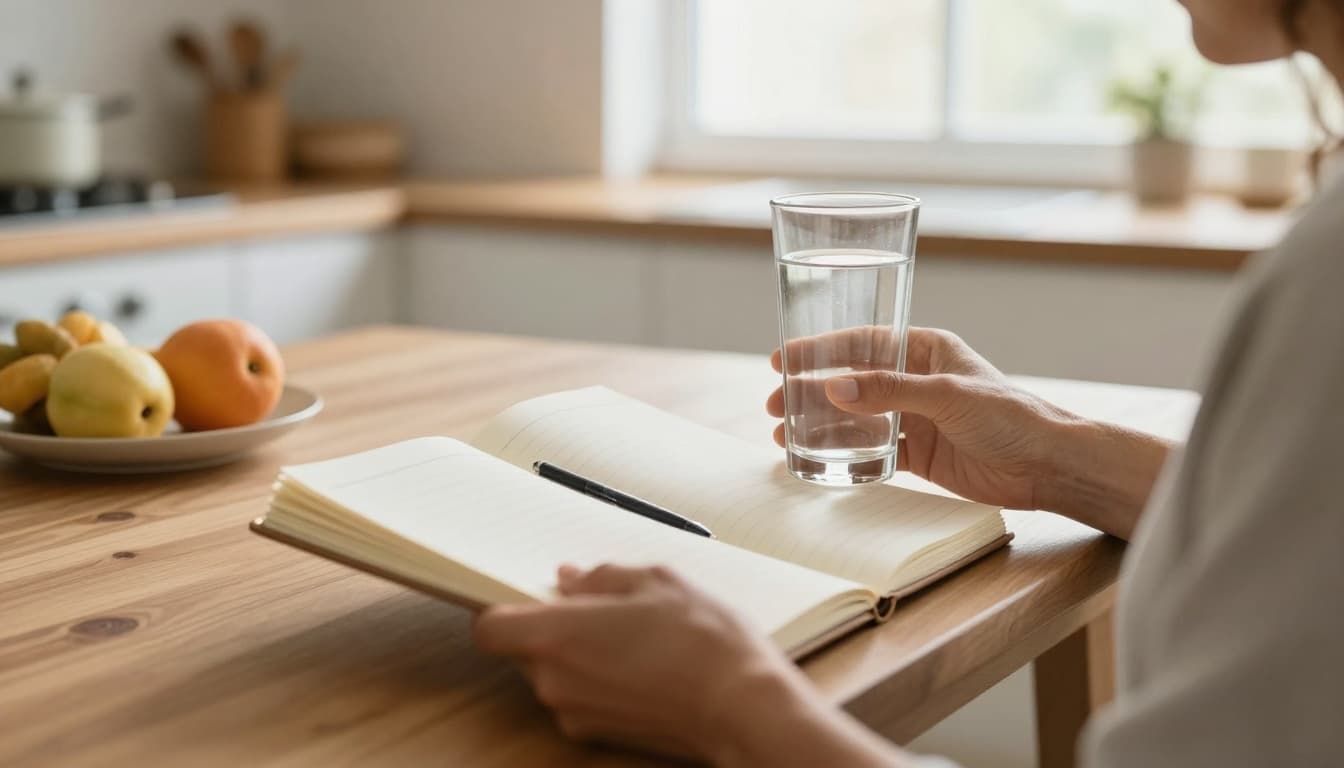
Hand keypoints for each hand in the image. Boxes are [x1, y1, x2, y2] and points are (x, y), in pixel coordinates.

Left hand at [473, 564, 805, 760]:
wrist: (742, 706)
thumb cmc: (702, 641)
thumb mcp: (655, 581)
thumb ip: (602, 577)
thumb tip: (571, 580)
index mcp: (556, 636)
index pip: (489, 627)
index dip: (502, 608)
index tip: (525, 594)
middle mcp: (555, 681)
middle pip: (524, 649)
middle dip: (553, 627)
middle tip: (600, 607)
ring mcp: (575, 713)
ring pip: (554, 674)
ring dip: (578, 654)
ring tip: (632, 635)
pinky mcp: (599, 734)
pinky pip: (580, 697)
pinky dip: (598, 679)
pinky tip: (642, 664)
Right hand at [768, 327, 1170, 536]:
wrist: (1048, 465)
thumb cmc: (1010, 416)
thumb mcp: (948, 395)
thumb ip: (890, 392)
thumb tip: (833, 388)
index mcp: (925, 349)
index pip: (861, 342)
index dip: (820, 348)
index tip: (783, 359)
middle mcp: (916, 380)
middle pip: (850, 380)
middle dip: (809, 390)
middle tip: (773, 403)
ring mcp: (915, 417)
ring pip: (855, 418)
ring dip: (819, 425)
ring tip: (782, 434)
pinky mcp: (919, 454)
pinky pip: (871, 451)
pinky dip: (843, 455)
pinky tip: (816, 460)